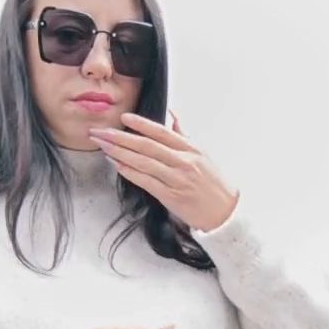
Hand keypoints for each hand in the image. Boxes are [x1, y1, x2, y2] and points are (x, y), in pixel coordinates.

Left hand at [89, 112, 238, 232]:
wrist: (226, 212)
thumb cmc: (214, 183)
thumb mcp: (203, 155)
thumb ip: (184, 136)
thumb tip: (172, 115)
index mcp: (191, 149)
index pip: (161, 132)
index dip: (141, 124)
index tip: (123, 117)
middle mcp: (184, 162)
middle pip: (147, 146)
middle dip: (121, 138)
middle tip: (102, 132)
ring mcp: (177, 179)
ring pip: (144, 162)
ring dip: (120, 153)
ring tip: (104, 146)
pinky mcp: (172, 197)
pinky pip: (146, 182)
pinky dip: (130, 173)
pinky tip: (117, 166)